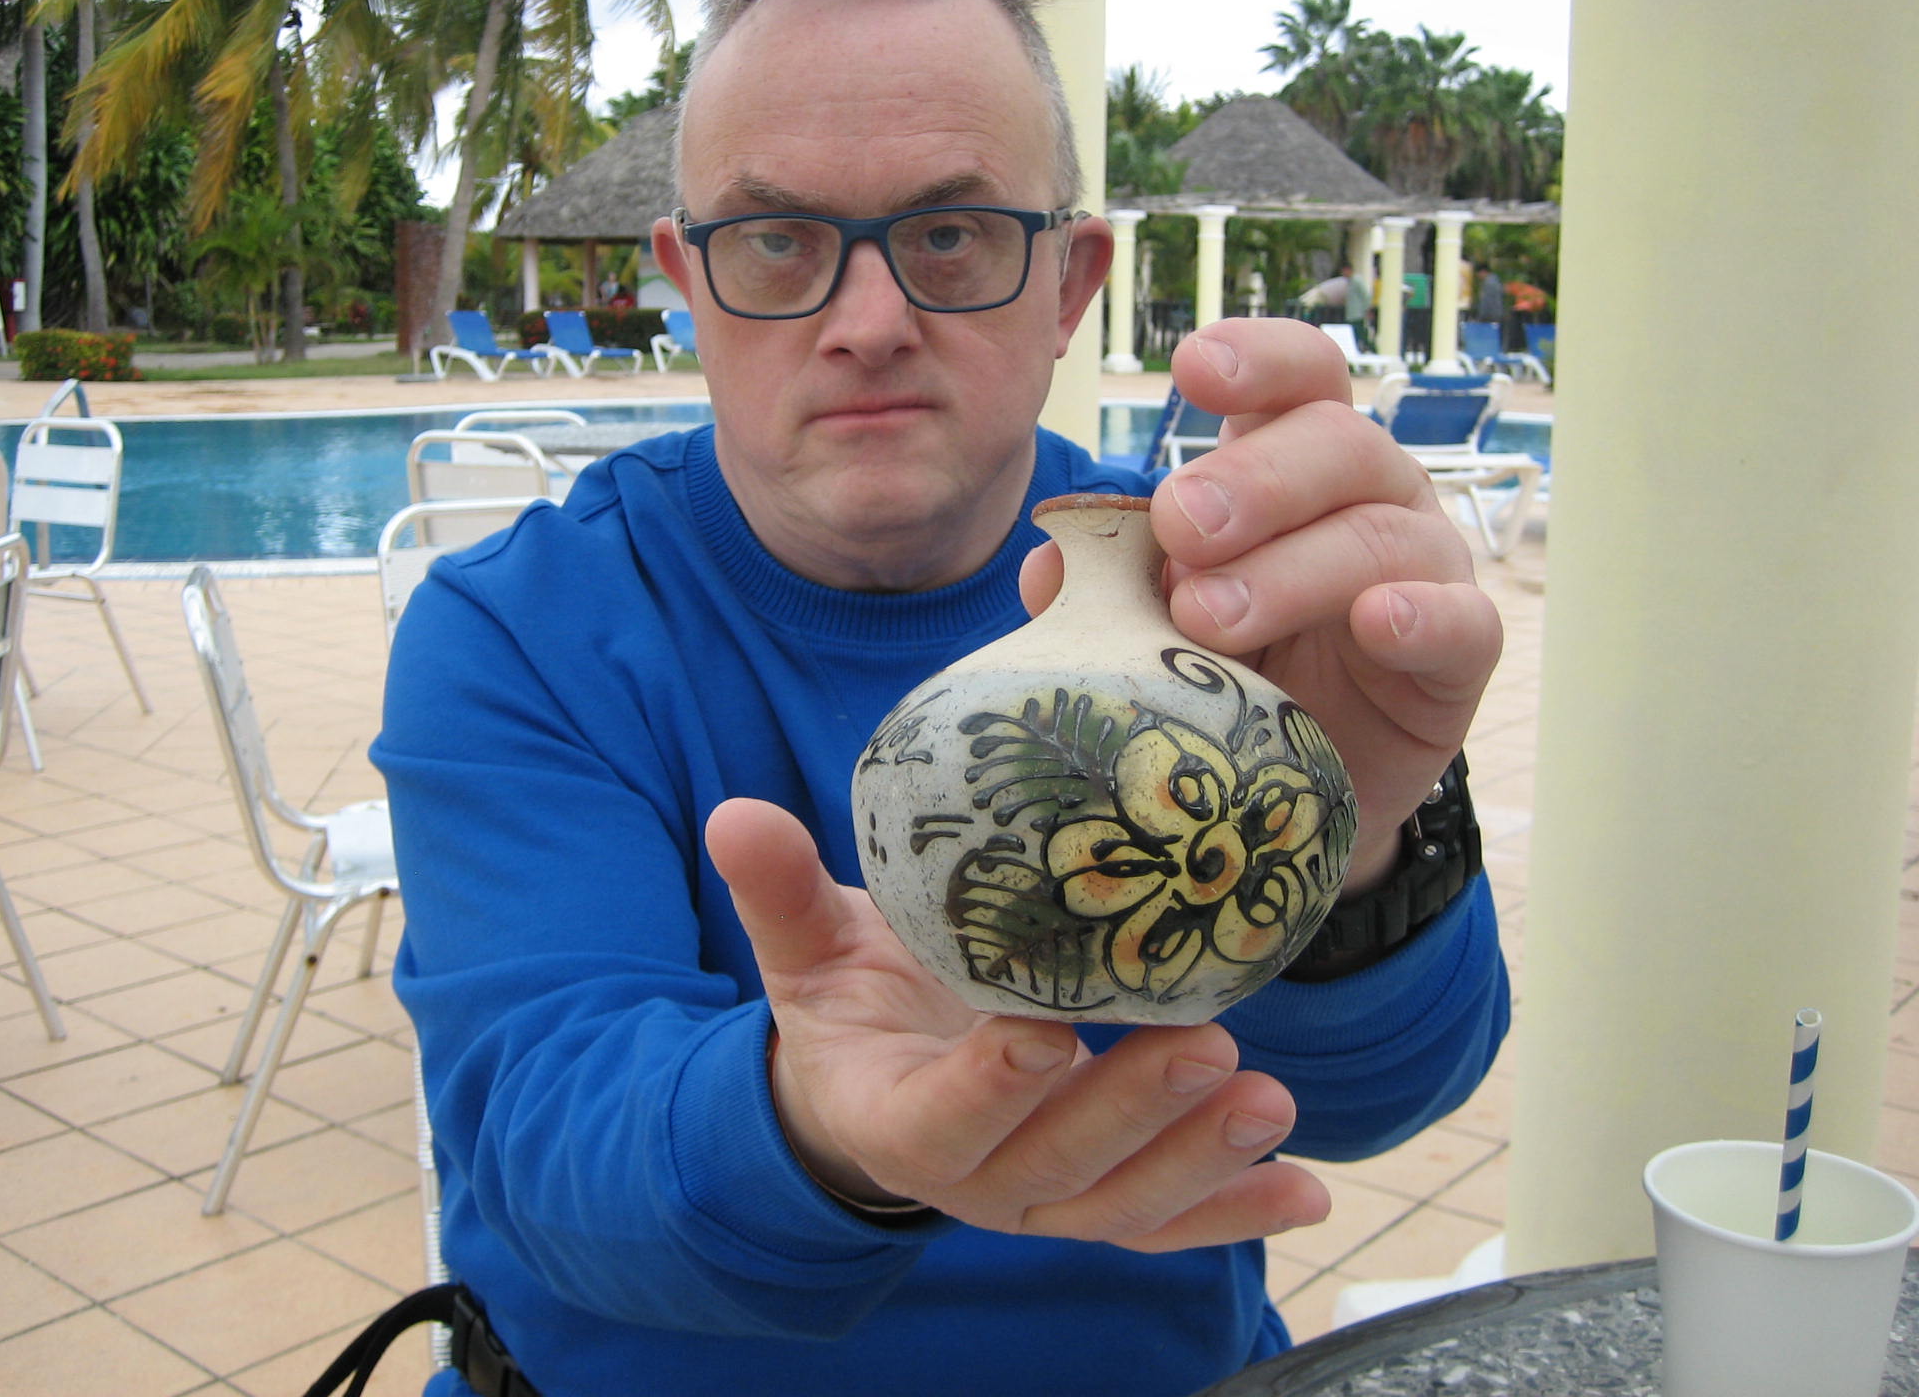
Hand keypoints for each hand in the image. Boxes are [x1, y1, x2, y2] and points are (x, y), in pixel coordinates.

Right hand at [708, 796, 1329, 1250]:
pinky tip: (1304, 1193)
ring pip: (1123, 1201)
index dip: (984, 1087)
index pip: (939, 1118)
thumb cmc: (849, 1005)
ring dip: (1200, 1160)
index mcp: (896, 1118)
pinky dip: (1233, 1211)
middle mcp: (975, 1178)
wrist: (874, 1088)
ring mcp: (1043, 1198)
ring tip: (1269, 1100)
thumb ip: (779, 890)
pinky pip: (1166, 1221)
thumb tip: (732, 814)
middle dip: (1131, 1113)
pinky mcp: (1098, 1200)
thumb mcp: (807, 950)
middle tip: (1205, 1047)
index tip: (1036, 1031)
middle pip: (1055, 1163)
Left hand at [1023, 319, 1500, 891]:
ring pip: (1380, 535)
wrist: (1294, 791)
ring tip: (1208, 618)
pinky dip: (1421, 617)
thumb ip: (1106, 590)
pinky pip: (1466, 623)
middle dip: (1252, 480)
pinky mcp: (1460, 657)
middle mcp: (1370, 495)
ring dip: (1290, 569)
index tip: (1193, 370)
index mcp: (1293, 463)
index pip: (1297, 376)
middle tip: (1181, 527)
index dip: (1255, 359)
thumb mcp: (1153, 627)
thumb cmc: (1223, 677)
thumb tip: (1047, 565)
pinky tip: (1378, 622)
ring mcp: (1426, 568)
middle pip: (1337, 442)